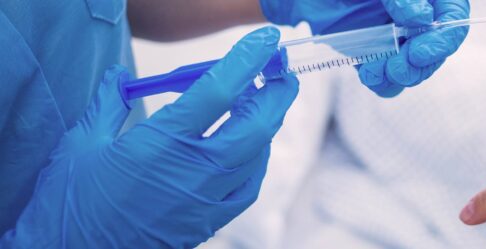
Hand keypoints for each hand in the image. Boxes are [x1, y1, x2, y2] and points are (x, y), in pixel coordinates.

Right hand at [1, 27, 298, 247]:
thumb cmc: (73, 205)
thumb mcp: (82, 145)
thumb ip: (108, 104)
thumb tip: (120, 77)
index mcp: (162, 144)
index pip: (218, 92)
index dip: (246, 62)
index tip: (264, 43)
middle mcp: (194, 170)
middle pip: (254, 124)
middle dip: (276, 93)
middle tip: (281, 73)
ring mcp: (207, 198)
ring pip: (257, 153)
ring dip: (267, 123)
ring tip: (265, 102)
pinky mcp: (210, 220)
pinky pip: (249, 185)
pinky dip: (258, 159)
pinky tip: (250, 146)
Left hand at [260, 0, 469, 96]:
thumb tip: (419, 15)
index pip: (453, 18)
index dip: (443, 40)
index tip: (419, 52)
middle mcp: (420, 18)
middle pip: (437, 50)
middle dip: (417, 64)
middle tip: (397, 67)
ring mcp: (401, 40)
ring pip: (416, 70)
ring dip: (399, 76)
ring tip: (375, 70)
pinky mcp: (380, 57)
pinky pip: (390, 80)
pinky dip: (381, 82)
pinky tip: (368, 73)